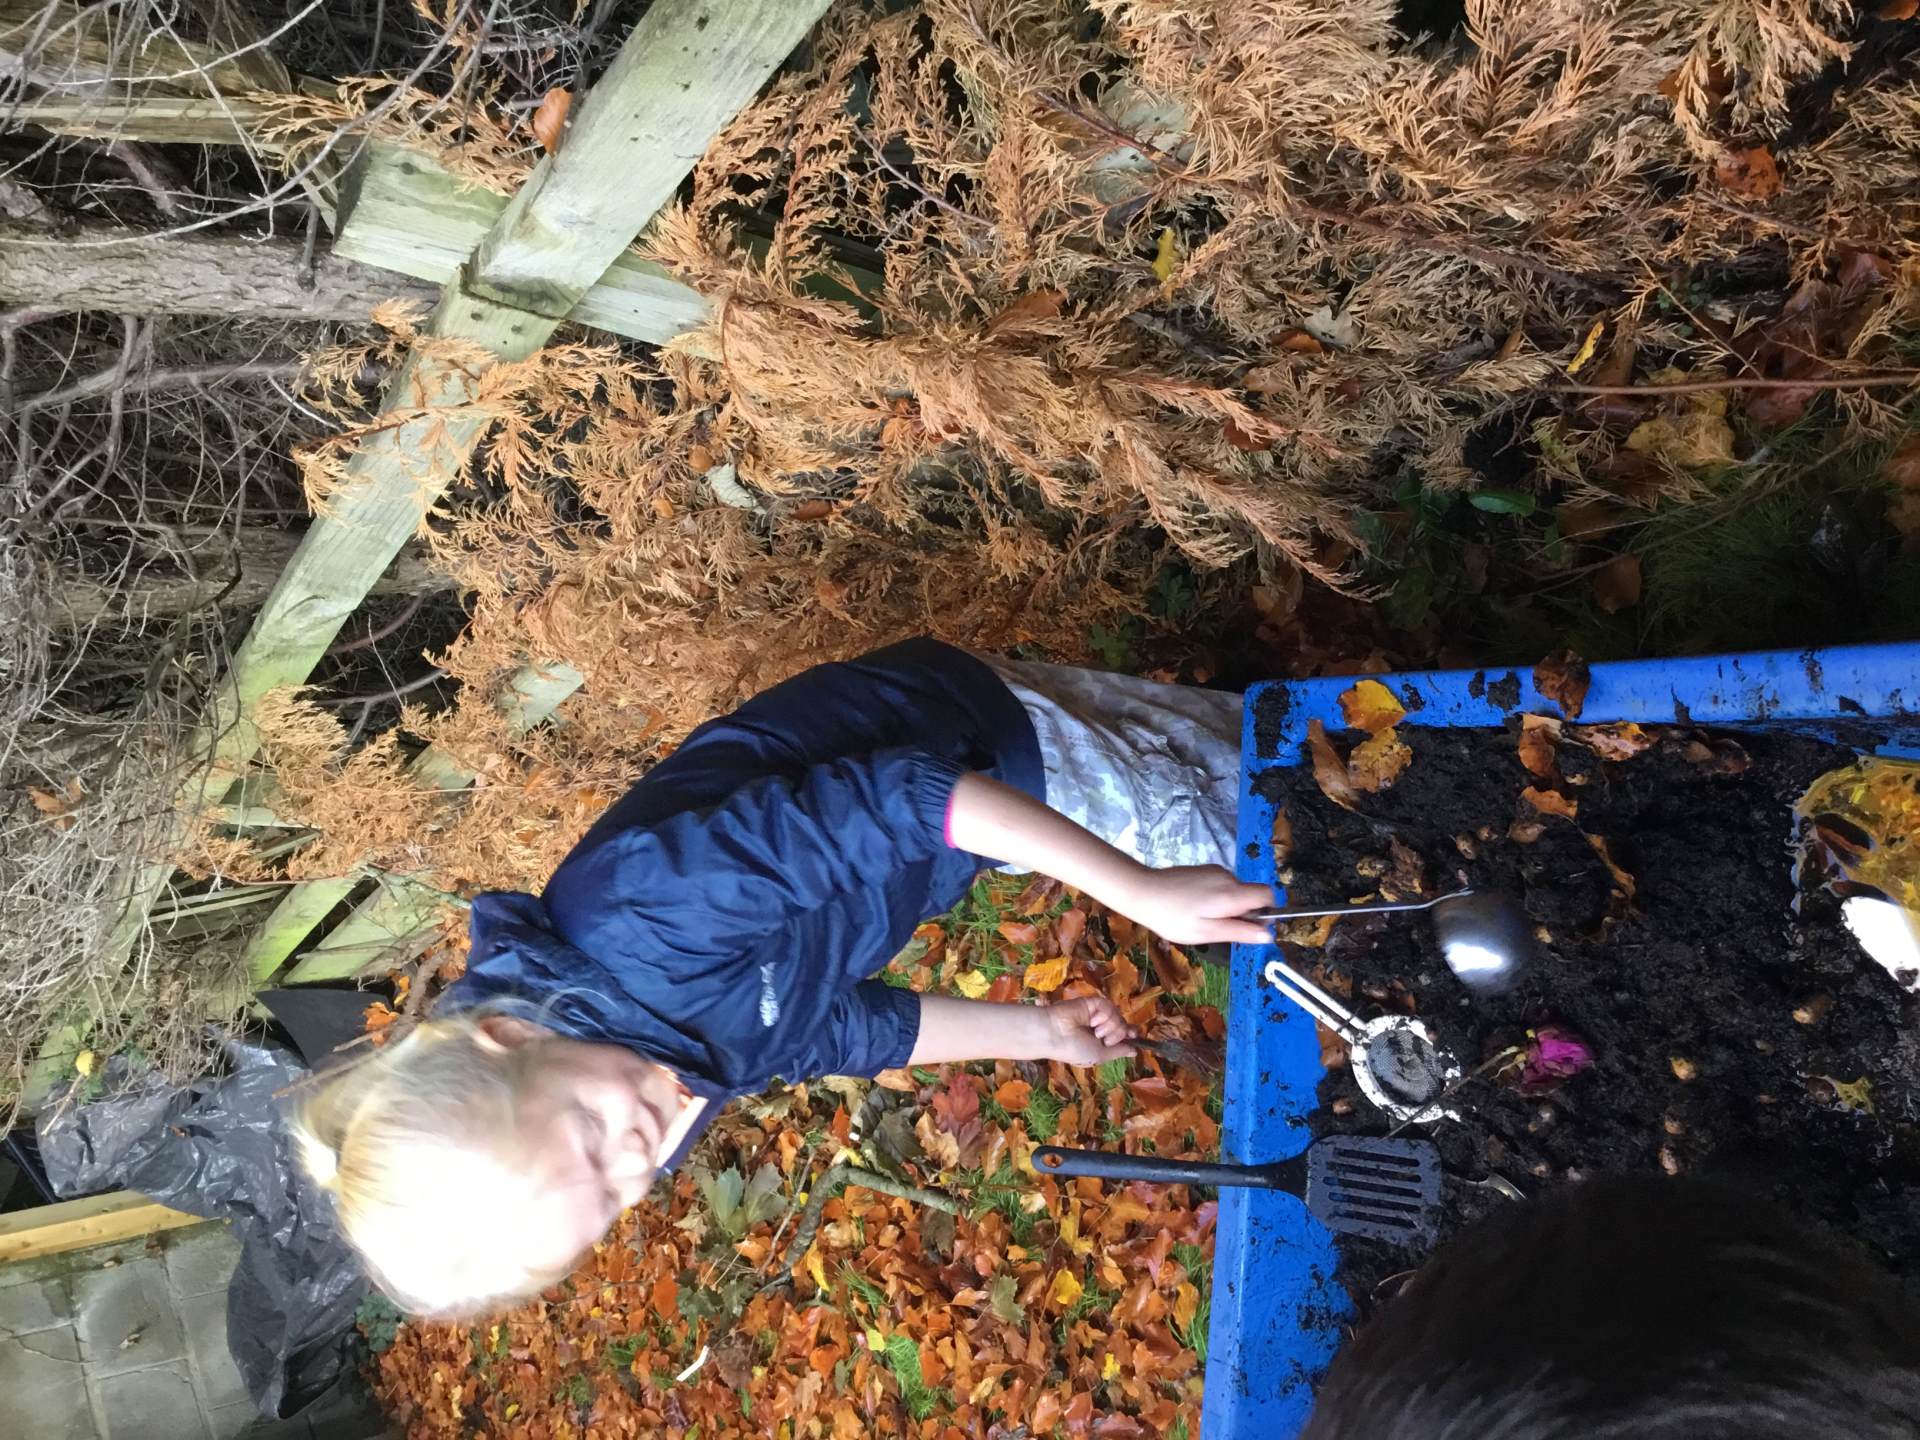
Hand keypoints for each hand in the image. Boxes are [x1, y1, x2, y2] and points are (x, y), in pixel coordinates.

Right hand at [1042, 995, 1138, 1065]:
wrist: (1056, 1034)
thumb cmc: (1075, 1050)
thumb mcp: (1100, 1056)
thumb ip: (1119, 1051)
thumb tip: (1135, 1052)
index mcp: (1101, 1041)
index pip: (1122, 1034)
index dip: (1130, 1033)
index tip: (1133, 1035)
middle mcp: (1100, 1026)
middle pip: (1123, 1025)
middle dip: (1118, 1033)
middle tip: (1103, 1038)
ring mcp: (1097, 1013)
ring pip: (1118, 1017)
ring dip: (1109, 1026)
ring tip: (1094, 1030)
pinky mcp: (1093, 1002)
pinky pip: (1109, 1007)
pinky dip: (1103, 1016)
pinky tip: (1091, 1020)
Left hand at [1117, 865, 1273, 945]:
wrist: (1143, 891)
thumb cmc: (1173, 918)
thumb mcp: (1207, 932)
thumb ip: (1239, 931)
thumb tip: (1269, 934)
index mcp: (1231, 894)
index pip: (1268, 895)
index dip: (1268, 911)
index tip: (1253, 926)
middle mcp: (1228, 877)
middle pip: (1251, 894)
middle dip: (1244, 912)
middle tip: (1220, 928)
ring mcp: (1215, 871)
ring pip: (1236, 891)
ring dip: (1229, 906)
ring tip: (1203, 918)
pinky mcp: (1205, 869)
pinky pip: (1223, 885)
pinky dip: (1218, 898)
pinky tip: (1196, 907)